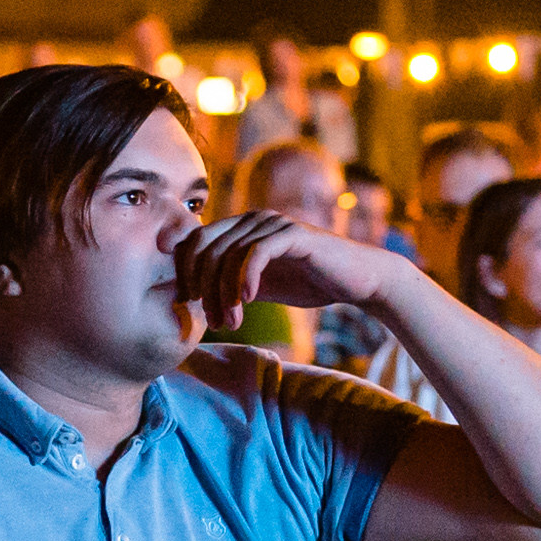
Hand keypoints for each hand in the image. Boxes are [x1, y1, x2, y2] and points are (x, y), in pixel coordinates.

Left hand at [168, 212, 387, 325]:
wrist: (355, 281)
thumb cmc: (308, 282)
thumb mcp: (258, 286)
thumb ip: (228, 285)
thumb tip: (191, 299)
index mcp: (241, 227)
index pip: (195, 240)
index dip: (185, 271)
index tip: (187, 303)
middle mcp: (253, 218)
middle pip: (207, 248)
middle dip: (203, 288)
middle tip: (212, 321)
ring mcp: (273, 223)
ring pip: (229, 254)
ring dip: (224, 293)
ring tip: (231, 322)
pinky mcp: (292, 234)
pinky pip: (256, 253)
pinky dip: (246, 279)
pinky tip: (247, 302)